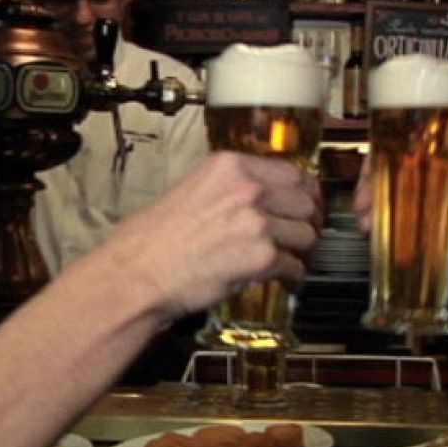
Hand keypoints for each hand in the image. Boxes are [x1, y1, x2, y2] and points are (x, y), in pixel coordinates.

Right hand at [102, 151, 321, 318]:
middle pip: (306, 201)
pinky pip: (295, 266)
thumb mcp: (192, 189)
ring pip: (306, 234)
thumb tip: (263, 196)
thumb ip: (231, 187)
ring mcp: (257, 223)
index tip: (306, 202)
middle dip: (309, 221)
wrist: (138, 273)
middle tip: (305, 234)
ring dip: (304, 251)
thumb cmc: (153, 239)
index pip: (292, 172)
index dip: (305, 192)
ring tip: (295, 260)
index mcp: (230, 166)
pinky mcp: (261, 257)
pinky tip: (287, 280)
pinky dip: (294, 276)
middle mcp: (247, 189)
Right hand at [353, 156, 447, 285]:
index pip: (401, 152)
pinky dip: (371, 230)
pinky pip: (379, 229)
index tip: (375, 163)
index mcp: (434, 171)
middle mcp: (415, 188)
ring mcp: (406, 212)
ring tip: (368, 223)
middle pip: (380, 177)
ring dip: (365, 210)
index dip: (383, 154)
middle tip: (365, 202)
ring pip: (375, 203)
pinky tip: (371, 234)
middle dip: (366, 187)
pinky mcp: (401, 235)